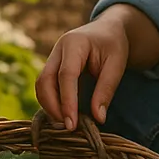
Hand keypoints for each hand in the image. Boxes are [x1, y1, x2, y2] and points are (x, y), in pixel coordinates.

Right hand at [36, 11, 131, 130]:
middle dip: (52, 106)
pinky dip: (51, 102)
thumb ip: (106, 90)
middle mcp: (58, 50)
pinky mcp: (52, 68)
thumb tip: (98, 118)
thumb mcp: (117, 64)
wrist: (107, 30)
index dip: (67, 101)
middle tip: (68, 128)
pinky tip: (63, 116)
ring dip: (49, 106)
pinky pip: (45, 87)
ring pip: (41, 85)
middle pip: (44, 80)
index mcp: (74, 43)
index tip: (72, 124)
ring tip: (66, 125)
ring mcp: (52, 58)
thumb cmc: (114, 45)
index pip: (66, 75)